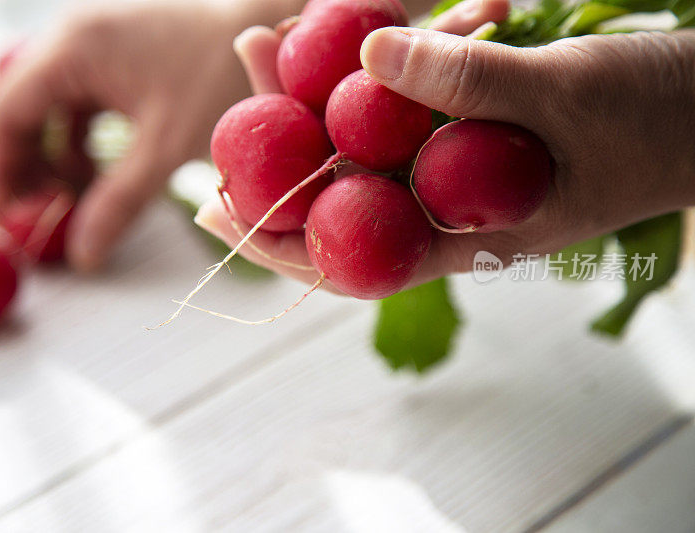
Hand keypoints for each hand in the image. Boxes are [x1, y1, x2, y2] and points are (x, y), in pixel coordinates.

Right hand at [0, 2, 281, 271]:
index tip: (9, 219)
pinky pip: (78, 102)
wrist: (268, 40)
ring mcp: (92, 43)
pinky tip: (99, 174)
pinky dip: (79, 140)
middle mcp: (72, 37)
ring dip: (53, 156)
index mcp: (73, 49)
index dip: (0, 170)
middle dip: (25, 166)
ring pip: (49, 108)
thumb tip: (83, 256)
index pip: (6, 113)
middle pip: (21, 109)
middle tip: (39, 218)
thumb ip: (118, 202)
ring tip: (73, 202)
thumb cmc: (220, 79)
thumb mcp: (165, 148)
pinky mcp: (114, 55)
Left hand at [197, 15, 694, 293]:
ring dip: (312, 100)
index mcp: (463, 237)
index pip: (349, 261)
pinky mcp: (464, 131)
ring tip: (263, 44)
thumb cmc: (654, 120)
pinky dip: (370, 75)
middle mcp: (446, 210)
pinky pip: (401, 111)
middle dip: (278, 149)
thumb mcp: (565, 95)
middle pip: (340, 195)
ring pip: (363, 148)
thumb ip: (468, 82)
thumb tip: (366, 53)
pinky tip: (344, 36)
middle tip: (231, 89)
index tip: (218, 207)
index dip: (277, 242)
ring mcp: (453, 170)